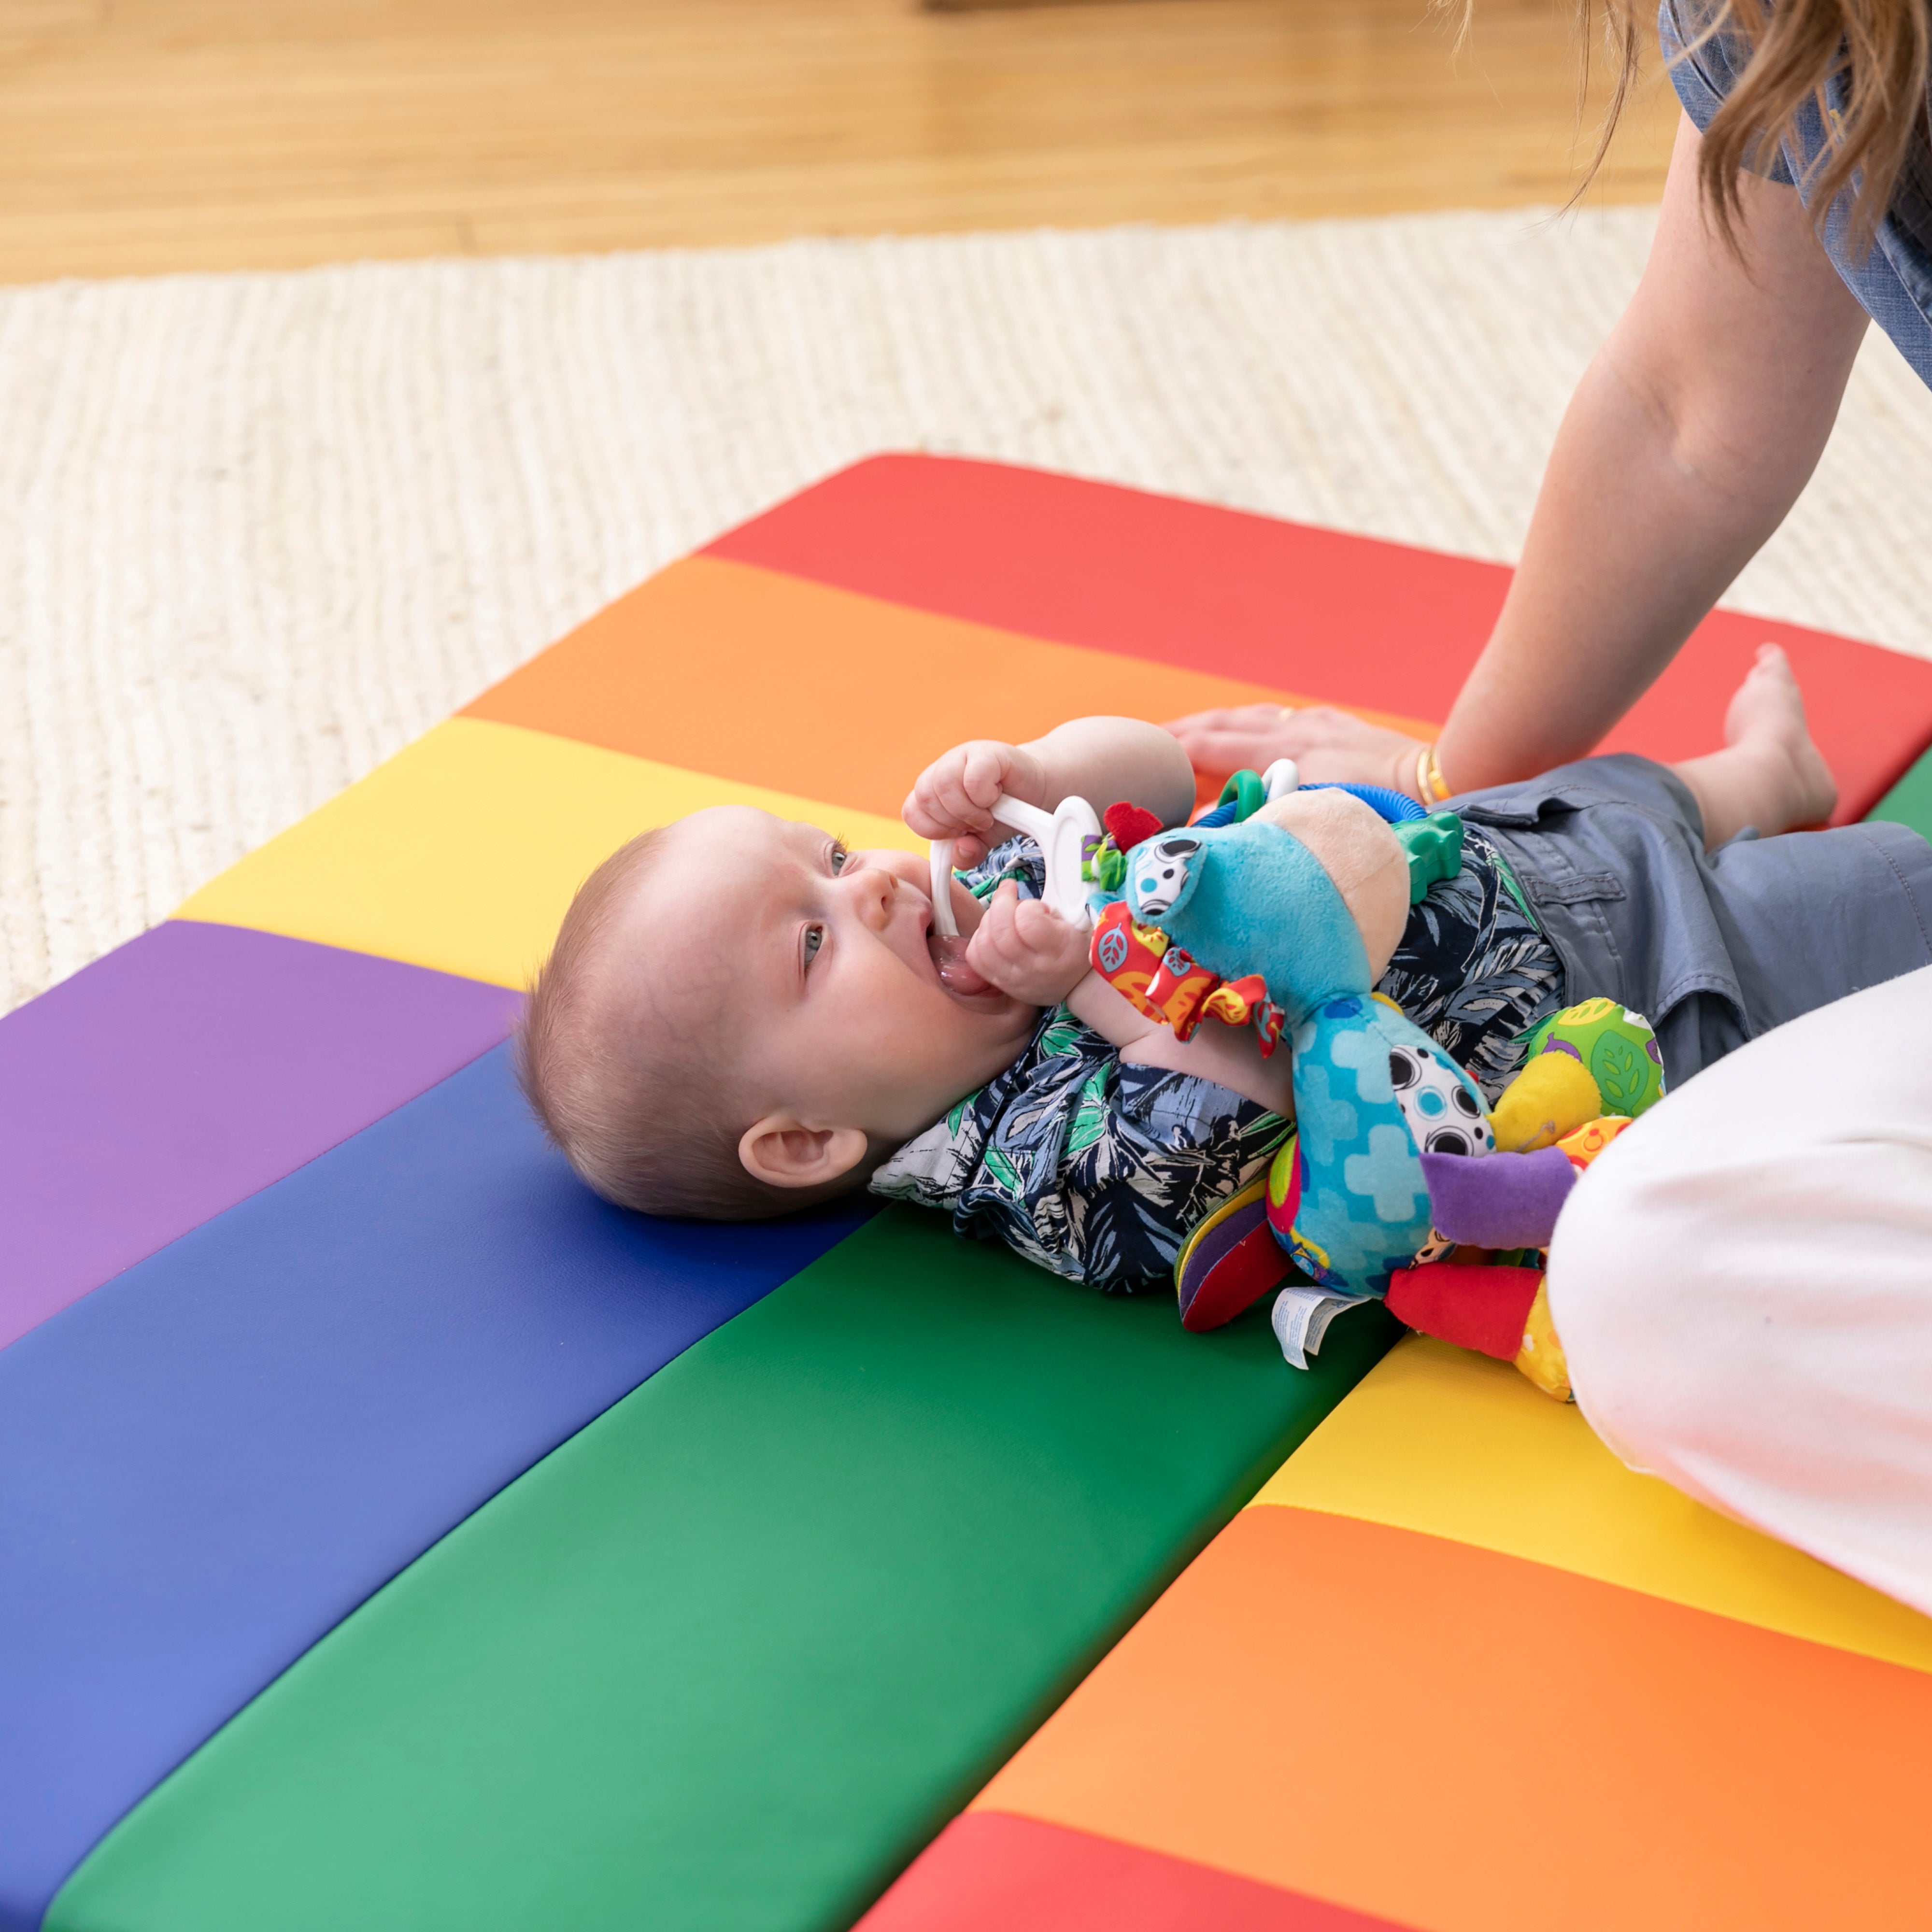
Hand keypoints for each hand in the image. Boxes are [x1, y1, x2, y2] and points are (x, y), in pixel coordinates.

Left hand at [904, 740, 1046, 866]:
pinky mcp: (986, 752)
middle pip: (925, 796)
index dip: (933, 829)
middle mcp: (943, 770)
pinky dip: (984, 795)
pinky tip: (995, 796)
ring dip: (968, 810)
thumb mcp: (983, 841)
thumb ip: (967, 853)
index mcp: (933, 790)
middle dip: (952, 820)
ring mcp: (962, 757)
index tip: (957, 833)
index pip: (912, 811)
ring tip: (987, 814)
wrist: (1035, 791)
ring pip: (943, 784)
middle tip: (976, 823)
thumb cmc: (1005, 813)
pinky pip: (973, 776)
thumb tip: (960, 852)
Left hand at [965, 882, 1091, 1006]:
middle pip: (1000, 931)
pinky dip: (980, 938)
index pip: (1028, 922)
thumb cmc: (1077, 947)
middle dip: (1001, 901)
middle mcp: (1032, 969)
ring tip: (1004, 914)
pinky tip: (993, 931)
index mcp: (1059, 951)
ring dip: (989, 919)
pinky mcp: (998, 982)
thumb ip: (1057, 903)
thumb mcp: (1079, 923)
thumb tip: (1032, 889)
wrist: (1076, 984)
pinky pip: (975, 956)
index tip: (1038, 905)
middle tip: (1010, 892)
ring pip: (983, 942)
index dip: (1028, 905)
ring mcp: (1012, 979)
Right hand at [1163, 703, 1427, 797]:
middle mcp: (1292, 730)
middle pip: (1221, 724)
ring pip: (1248, 717)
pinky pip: (1278, 718)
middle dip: (1180, 732)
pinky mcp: (1335, 723)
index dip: (1170, 752)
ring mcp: (1314, 723)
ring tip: (1186, 736)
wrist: (1436, 782)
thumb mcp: (1311, 819)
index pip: (1209, 747)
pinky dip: (1250, 723)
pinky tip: (1249, 730)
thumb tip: (1211, 828)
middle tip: (1147, 742)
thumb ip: (1258, 818)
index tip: (1140, 757)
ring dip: (1212, 725)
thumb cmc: (1377, 808)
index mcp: (1281, 753)